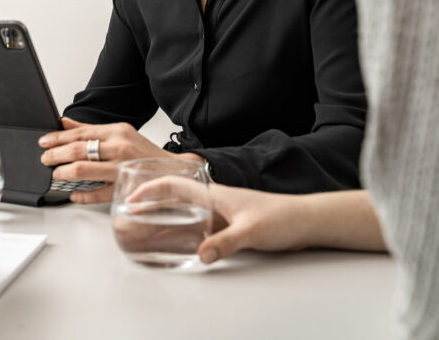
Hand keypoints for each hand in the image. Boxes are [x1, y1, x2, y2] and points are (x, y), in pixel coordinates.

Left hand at [38, 118, 202, 203]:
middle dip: (56, 155)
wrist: (175, 171)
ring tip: (56, 174)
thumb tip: (64, 123)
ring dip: (64, 173)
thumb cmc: (144, 153)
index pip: (80, 133)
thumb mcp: (119, 134)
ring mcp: (122, 168)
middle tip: (45, 159)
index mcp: (117, 131)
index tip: (43, 142)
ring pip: (84, 169)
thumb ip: (91, 130)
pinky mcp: (125, 188)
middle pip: (78, 150)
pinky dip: (83, 196)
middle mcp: (119, 147)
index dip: (58, 138)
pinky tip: (75, 195)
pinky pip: (98, 194)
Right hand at [125, 179, 382, 263]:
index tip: (133, 196)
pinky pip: (198, 224)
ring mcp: (222, 212)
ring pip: (185, 209)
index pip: (174, 184)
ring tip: (146, 224)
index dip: (151, 189)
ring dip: (165, 213)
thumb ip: (224, 243)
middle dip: (151, 200)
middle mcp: (215, 200)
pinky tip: (179, 240)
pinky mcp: (230, 224)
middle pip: (175, 195)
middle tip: (130, 210)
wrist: (308, 221)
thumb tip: (201, 254)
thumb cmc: (283, 216)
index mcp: (214, 193)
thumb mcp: (251, 232)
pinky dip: (183, 228)